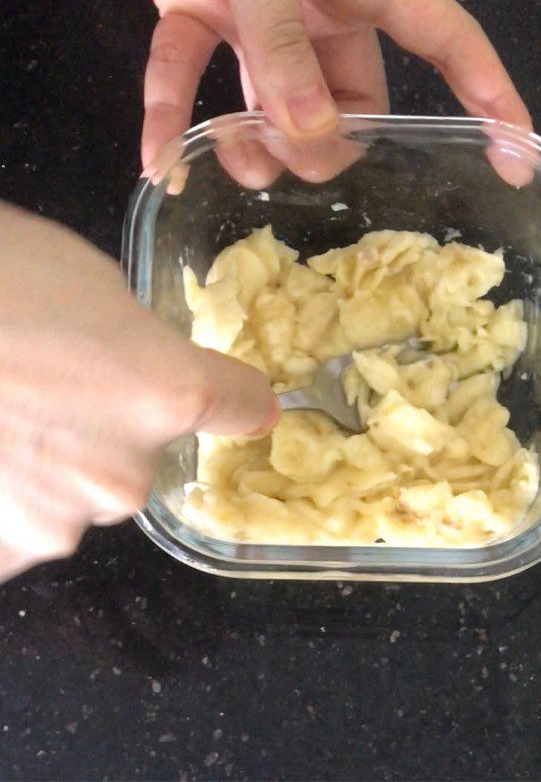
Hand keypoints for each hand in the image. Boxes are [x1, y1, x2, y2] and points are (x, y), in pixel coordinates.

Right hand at [0, 204, 277, 581]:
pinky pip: (21, 531)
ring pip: (77, 497)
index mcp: (168, 394)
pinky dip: (8, 501)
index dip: (239, 398)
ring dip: (51, 469)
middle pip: (142, 459)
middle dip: (108, 431)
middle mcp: (128, 476)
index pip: (240, 404)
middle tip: (45, 386)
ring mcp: (57, 524)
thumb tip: (138, 370)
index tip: (242, 400)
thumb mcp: (87, 283)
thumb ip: (135, 344)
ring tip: (1, 416)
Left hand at [141, 0, 531, 168]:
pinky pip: (190, 75)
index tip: (515, 159)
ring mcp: (266, 21)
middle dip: (328, 146)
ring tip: (233, 148)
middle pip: (355, 108)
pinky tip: (158, 161)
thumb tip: (309, 130)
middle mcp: (327, 13)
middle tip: (295, 148)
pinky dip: (170, 115)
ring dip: (256, 145)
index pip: (452, 48)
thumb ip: (282, 40)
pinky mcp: (202, 15)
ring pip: (282, 110)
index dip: (491, 101)